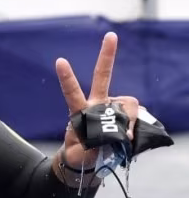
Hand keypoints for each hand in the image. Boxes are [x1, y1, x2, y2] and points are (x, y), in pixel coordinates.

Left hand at [55, 32, 136, 171]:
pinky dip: (135, 126)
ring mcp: (111, 108)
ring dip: (128, 121)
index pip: (72, 92)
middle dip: (107, 55)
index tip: (60, 61)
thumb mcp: (82, 153)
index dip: (67, 78)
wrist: (88, 162)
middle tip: (111, 35)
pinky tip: (128, 136)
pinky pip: (137, 115)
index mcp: (79, 112)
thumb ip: (98, 143)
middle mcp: (95, 105)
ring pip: (127, 104)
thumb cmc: (82, 154)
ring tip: (120, 139)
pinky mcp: (124, 116)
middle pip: (102, 76)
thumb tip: (125, 134)